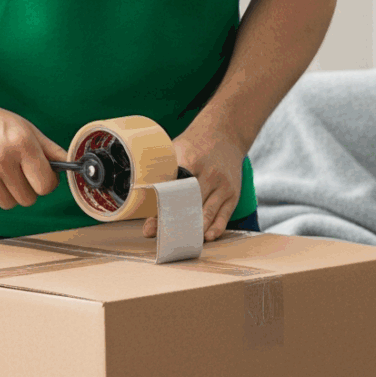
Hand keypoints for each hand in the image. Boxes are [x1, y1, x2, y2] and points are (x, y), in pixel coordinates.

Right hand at [0, 96, 66, 209]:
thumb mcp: (24, 127)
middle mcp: (1, 159)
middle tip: (17, 172)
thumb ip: (50, 149)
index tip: (40, 176)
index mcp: (21, 143)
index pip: (46, 185)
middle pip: (28, 199)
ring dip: (7, 192)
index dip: (46, 183)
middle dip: (27, 188)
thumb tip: (73, 166)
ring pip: (8, 204)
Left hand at [148, 119, 245, 241]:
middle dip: (177, 222)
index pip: (175, 190)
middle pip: (191, 203)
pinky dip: (216, 227)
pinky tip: (207, 237)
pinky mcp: (233, 194)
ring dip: (195, 228)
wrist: (226, 134)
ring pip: (208, 211)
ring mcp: (223, 185)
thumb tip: (143, 198)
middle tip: (164, 238)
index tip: (151, 226)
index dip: (162, 209)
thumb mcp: (177, 150)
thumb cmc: (195, 144)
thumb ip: (164, 172)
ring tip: (182, 242)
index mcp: (191, 161)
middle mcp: (210, 174)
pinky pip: (225, 214)